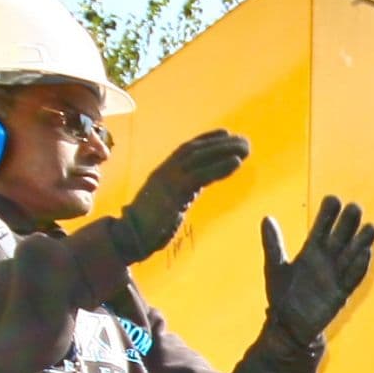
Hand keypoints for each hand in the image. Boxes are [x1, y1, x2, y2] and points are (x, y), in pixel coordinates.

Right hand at [110, 130, 249, 262]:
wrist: (128, 238)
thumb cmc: (146, 227)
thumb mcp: (165, 203)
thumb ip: (179, 192)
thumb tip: (194, 186)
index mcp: (162, 173)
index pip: (186, 149)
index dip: (207, 140)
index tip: (226, 133)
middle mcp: (165, 172)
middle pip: (195, 150)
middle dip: (221, 143)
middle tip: (244, 140)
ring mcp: (168, 181)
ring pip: (199, 158)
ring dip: (225, 151)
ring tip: (245, 148)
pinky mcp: (173, 193)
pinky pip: (200, 176)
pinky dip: (219, 167)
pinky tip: (236, 163)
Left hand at [263, 194, 373, 344]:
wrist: (288, 326)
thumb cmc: (282, 296)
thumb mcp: (275, 267)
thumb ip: (273, 244)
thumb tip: (267, 218)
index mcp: (311, 251)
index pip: (322, 228)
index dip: (328, 214)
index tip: (333, 199)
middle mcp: (327, 260)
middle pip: (341, 237)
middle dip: (348, 223)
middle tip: (354, 207)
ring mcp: (336, 276)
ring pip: (352, 255)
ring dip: (361, 242)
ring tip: (370, 227)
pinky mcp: (341, 293)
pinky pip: (353, 278)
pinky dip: (360, 267)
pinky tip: (366, 254)